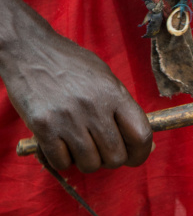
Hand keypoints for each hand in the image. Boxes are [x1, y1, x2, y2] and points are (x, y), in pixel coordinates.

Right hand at [1, 17, 152, 172]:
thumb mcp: (104, 76)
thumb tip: (140, 139)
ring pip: (90, 164)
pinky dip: (63, 159)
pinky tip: (60, 142)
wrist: (29, 51)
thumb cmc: (71, 64)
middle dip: (110, 158)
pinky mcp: (44, 128)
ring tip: (78, 142)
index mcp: (114, 93)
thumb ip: (122, 106)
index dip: (141, 153)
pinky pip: (62, 162)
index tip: (134, 157)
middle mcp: (94, 107)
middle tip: (100, 147)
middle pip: (115, 156)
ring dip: (85, 160)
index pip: (141, 135)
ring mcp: (68, 119)